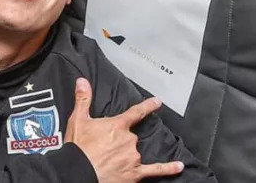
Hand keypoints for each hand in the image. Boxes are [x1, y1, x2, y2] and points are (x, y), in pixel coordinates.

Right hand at [65, 78, 183, 182]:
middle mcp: (128, 140)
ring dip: (128, 155)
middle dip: (121, 141)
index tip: (158, 101)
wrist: (78, 172)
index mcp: (117, 125)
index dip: (148, 106)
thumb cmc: (78, 149)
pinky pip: (155, 170)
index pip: (136, 112)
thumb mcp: (77, 120)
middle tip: (105, 148)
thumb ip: (83, 99)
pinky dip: (168, 169)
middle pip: (131, 137)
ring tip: (112, 161)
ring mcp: (133, 157)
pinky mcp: (134, 173)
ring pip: (136, 152)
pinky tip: (177, 167)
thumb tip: (82, 81)